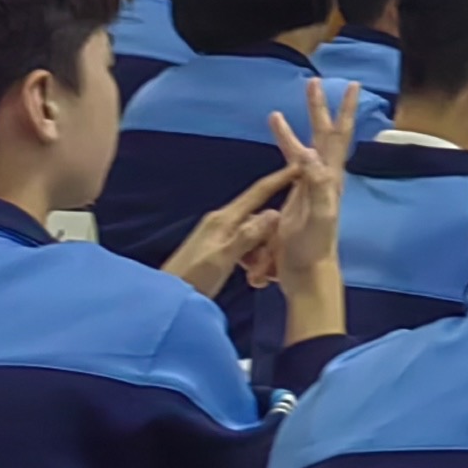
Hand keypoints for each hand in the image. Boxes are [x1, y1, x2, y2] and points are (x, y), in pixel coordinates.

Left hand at [160, 161, 296, 298]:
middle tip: (271, 264)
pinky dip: (252, 257)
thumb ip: (247, 236)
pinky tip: (252, 274)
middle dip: (272, 235)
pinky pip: (244, 245)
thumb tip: (274, 213)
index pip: (258, 192)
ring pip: (253, 234)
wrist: (164, 302)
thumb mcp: (222, 260)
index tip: (303, 165)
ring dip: (261, 251)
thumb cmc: (193, 280)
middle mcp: (221, 221)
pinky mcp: (216, 248)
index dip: (280, 178)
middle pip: (258, 218)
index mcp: (223, 219)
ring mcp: (218, 234)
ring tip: (258, 275)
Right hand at [264, 80, 354, 278]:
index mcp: (331, 178)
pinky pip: (292, 164)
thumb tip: (310, 155)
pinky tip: (279, 140)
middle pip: (324, 134)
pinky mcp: (296, 196)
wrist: (307, 271)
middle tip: (316, 82)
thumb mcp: (319, 217)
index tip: (351, 87)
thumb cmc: (314, 247)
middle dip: (320, 108)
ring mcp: (310, 186)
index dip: (345, 112)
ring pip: (306, 146)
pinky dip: (286, 148)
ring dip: (298, 126)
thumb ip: (317, 187)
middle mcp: (325, 177)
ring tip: (282, 109)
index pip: (339, 137)